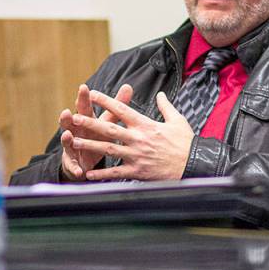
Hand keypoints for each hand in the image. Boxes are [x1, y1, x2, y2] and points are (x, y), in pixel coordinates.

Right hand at [58, 84, 132, 180]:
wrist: (84, 161)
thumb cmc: (97, 137)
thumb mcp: (107, 122)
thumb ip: (116, 106)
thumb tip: (128, 86)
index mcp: (85, 121)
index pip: (83, 107)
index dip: (83, 98)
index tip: (84, 87)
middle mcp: (75, 132)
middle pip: (70, 123)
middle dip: (67, 118)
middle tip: (66, 112)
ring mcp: (72, 148)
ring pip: (67, 142)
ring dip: (67, 139)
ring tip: (67, 136)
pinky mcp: (73, 164)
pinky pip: (73, 166)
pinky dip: (75, 168)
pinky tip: (79, 170)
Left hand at [70, 91, 193, 180]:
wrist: (194, 164)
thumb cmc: (186, 143)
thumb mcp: (177, 120)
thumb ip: (165, 106)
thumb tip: (160, 94)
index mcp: (146, 125)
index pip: (122, 109)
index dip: (105, 101)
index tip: (92, 94)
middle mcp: (138, 138)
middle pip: (109, 128)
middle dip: (90, 123)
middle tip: (74, 117)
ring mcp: (137, 155)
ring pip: (108, 149)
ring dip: (90, 146)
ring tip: (74, 143)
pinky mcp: (138, 171)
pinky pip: (116, 173)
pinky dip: (102, 175)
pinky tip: (89, 175)